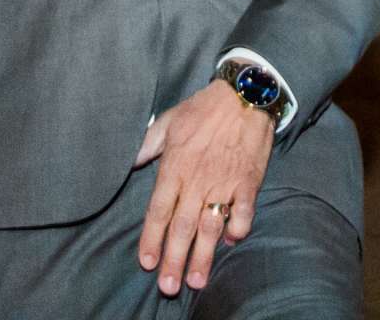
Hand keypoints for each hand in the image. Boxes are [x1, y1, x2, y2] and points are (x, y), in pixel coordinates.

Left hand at [134, 80, 272, 295]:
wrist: (244, 93)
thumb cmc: (203, 107)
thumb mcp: (168, 120)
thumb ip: (148, 144)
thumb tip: (131, 162)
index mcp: (175, 166)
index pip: (158, 210)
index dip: (151, 238)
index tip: (147, 262)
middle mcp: (197, 179)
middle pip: (182, 227)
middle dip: (174, 259)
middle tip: (169, 287)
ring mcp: (224, 182)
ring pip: (210, 226)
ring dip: (203, 255)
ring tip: (196, 280)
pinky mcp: (248, 181)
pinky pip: (243, 212)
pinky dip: (237, 229)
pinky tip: (230, 243)